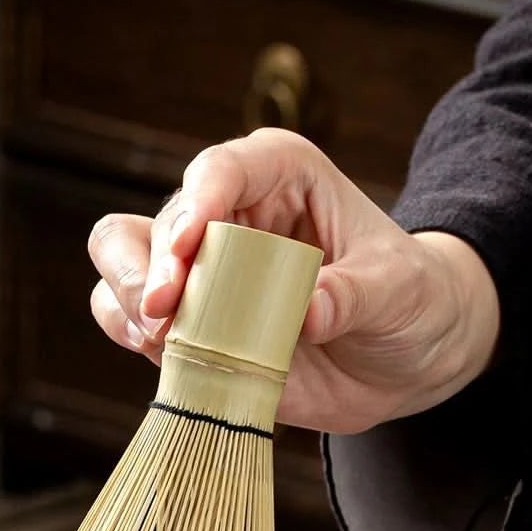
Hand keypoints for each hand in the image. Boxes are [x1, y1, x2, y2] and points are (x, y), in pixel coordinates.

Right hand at [87, 129, 499, 434]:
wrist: (402, 358)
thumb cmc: (409, 302)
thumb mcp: (399, 290)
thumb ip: (353, 295)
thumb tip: (307, 313)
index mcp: (280, 175)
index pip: (219, 172)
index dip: (195, 205)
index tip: (190, 250)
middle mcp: (227, 214)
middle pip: (157, 222)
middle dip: (151, 266)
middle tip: (166, 312)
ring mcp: (199, 270)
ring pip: (123, 260)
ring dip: (127, 298)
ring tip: (159, 336)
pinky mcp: (185, 322)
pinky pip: (125, 317)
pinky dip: (128, 334)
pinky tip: (157, 352)